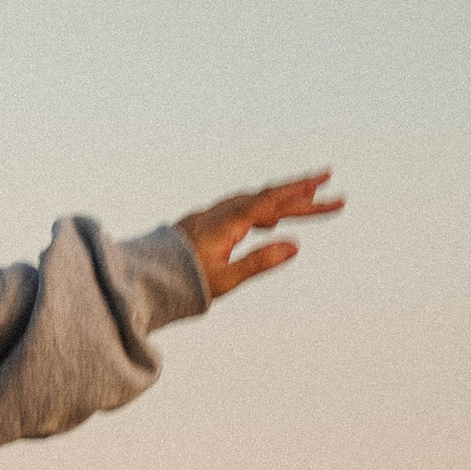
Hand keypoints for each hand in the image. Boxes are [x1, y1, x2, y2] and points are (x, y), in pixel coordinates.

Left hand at [174, 171, 343, 301]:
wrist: (138, 281)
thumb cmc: (179, 285)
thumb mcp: (225, 280)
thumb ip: (260, 262)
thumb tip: (295, 246)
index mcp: (227, 222)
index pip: (271, 200)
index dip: (301, 192)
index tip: (327, 185)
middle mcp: (218, 213)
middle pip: (266, 198)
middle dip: (300, 195)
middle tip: (332, 190)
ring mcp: (208, 217)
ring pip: (252, 202)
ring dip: (281, 200)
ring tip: (308, 202)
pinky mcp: (201, 224)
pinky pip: (238, 209)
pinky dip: (260, 210)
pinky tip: (268, 220)